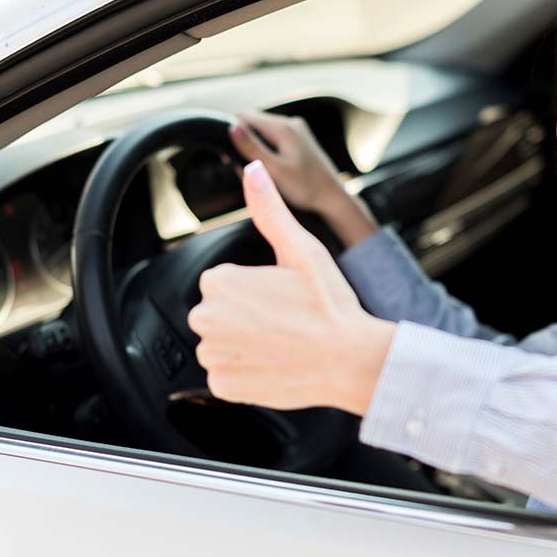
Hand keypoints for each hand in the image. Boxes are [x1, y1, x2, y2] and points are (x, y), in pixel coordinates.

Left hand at [188, 160, 394, 414]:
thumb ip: (269, 210)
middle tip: (285, 321)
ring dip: (242, 344)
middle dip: (244, 316)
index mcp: (220, 283)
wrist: (350, 360)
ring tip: (281, 342)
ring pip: (220, 344)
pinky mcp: (224, 387)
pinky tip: (274, 363)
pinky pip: (225, 376)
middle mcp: (207, 319)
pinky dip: (245, 373)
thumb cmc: (330, 305)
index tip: (281, 298)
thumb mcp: (302, 250)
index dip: (254, 289)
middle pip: (218, 313)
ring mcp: (214, 356)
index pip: (223, 282)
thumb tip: (252, 169)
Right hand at [228, 109, 348, 214]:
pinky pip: (275, 139)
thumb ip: (252, 148)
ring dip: (256, 147)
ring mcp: (297, 131)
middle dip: (244, 141)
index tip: (231, 153)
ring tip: (260, 170)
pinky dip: (268, 151)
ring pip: (264, 132)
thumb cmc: (306, 188)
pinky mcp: (300, 140)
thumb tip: (232, 128)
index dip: (232, 132)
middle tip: (244, 167)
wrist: (333, 198)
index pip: (244, 115)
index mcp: (283, 128)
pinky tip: (272, 168)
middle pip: (254, 122)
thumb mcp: (274, 170)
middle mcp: (291, 123)